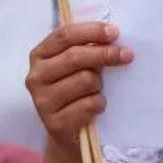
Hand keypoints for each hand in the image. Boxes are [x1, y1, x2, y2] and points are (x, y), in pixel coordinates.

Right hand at [26, 23, 133, 152]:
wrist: (69, 131)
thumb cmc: (77, 89)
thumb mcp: (78, 65)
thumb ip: (88, 48)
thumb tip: (113, 37)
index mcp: (40, 55)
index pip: (64, 35)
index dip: (91, 31)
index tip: (114, 32)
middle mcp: (36, 77)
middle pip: (74, 56)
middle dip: (105, 53)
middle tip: (126, 55)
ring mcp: (42, 101)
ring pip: (84, 80)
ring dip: (100, 83)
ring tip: (98, 89)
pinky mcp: (54, 123)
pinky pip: (89, 105)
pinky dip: (99, 103)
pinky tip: (97, 106)